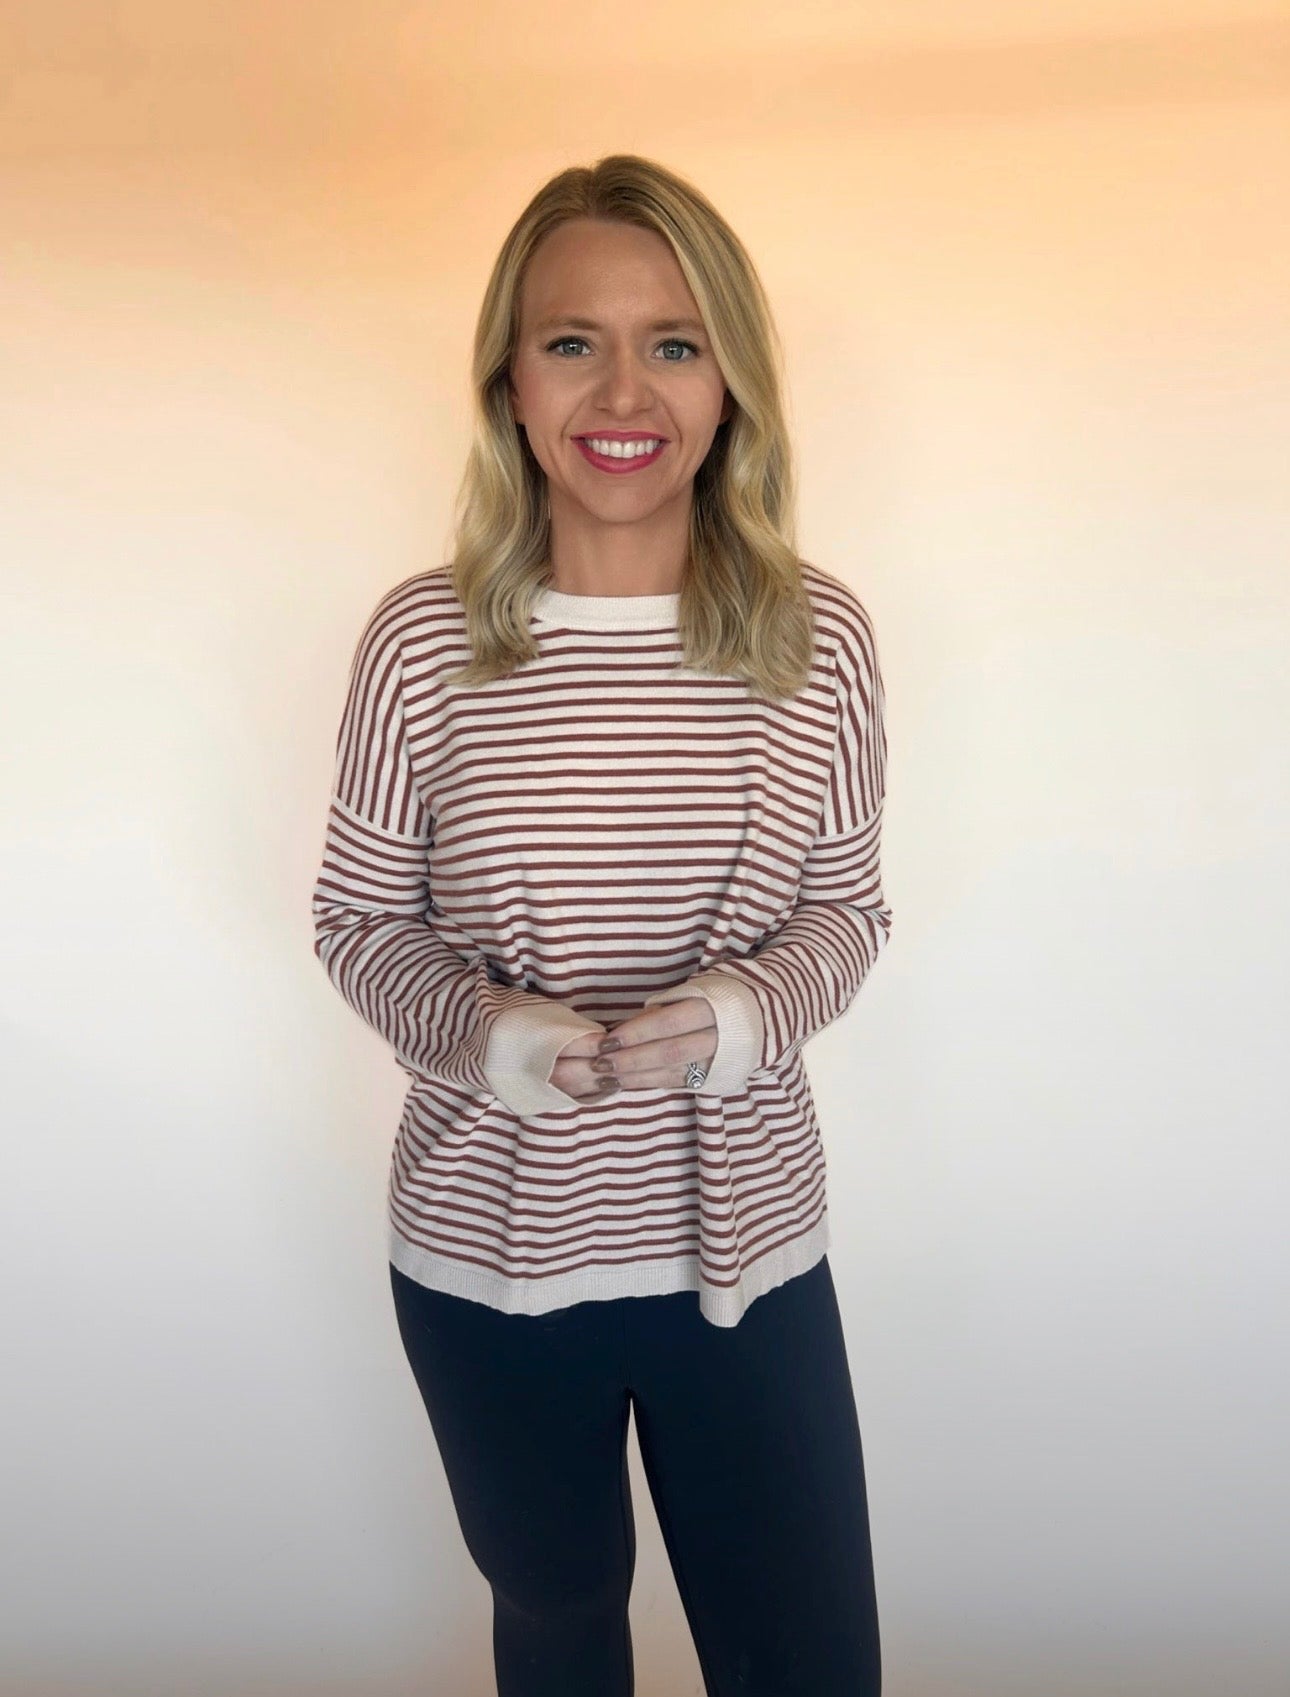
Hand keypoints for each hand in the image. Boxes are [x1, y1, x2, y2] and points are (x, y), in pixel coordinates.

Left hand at [555, 997, 718, 1097]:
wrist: (763, 1018)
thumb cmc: (717, 998)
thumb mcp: (694, 992)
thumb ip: (662, 1009)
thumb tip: (622, 1026)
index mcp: (711, 1008)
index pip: (668, 1022)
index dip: (636, 1033)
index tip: (607, 1041)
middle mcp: (718, 1037)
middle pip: (669, 1052)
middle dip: (632, 1060)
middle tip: (600, 1064)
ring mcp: (719, 1062)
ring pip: (673, 1073)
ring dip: (637, 1078)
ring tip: (607, 1079)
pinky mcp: (716, 1079)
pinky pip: (679, 1084)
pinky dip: (651, 1083)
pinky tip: (628, 1084)